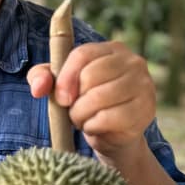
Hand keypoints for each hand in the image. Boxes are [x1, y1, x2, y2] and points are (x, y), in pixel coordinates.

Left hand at [27, 42, 155, 160]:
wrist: (111, 134)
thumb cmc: (84, 102)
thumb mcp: (59, 86)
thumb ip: (42, 78)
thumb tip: (38, 87)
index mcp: (112, 49)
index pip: (83, 54)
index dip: (66, 76)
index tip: (60, 97)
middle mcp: (133, 62)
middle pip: (91, 75)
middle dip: (75, 99)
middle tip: (73, 110)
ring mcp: (143, 85)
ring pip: (100, 97)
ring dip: (81, 114)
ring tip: (82, 118)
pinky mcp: (146, 110)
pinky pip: (110, 117)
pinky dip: (94, 126)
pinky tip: (94, 126)